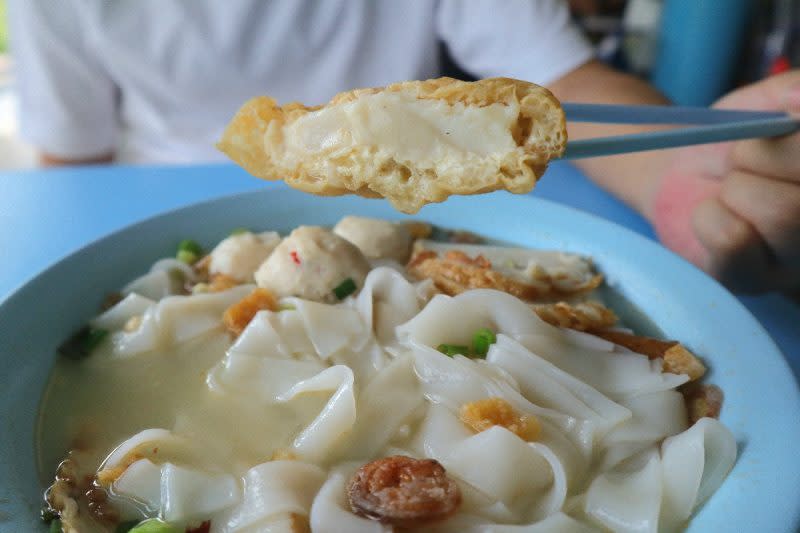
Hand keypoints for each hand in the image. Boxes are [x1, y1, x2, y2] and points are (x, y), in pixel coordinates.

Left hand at [651, 71, 799, 292]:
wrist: (680, 168)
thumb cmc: (739, 133)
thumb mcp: (773, 97)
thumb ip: (793, 90)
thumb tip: (797, 101)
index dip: (795, 137)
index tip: (782, 118)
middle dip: (762, 156)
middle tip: (743, 157)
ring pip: (785, 214)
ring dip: (739, 188)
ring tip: (732, 189)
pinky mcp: (754, 282)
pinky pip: (734, 241)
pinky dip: (709, 216)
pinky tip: (713, 216)